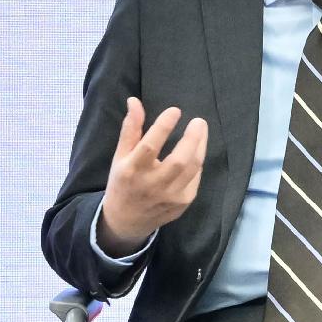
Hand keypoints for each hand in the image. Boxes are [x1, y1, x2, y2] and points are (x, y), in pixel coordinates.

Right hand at [97, 96, 209, 252]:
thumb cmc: (123, 182)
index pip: (150, 146)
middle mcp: (152, 185)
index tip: (175, 110)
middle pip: (179, 160)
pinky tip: (196, 151)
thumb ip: (130, 129)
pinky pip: (195, 179)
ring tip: (201, 130)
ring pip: (192, 169)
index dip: (164, 126)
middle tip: (199, 121)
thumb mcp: (120, 156)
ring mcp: (170, 197)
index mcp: (133, 170)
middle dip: (193, 138)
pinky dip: (197, 163)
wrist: (127, 221)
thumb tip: (134, 101)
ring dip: (200, 147)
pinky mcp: (182, 204)